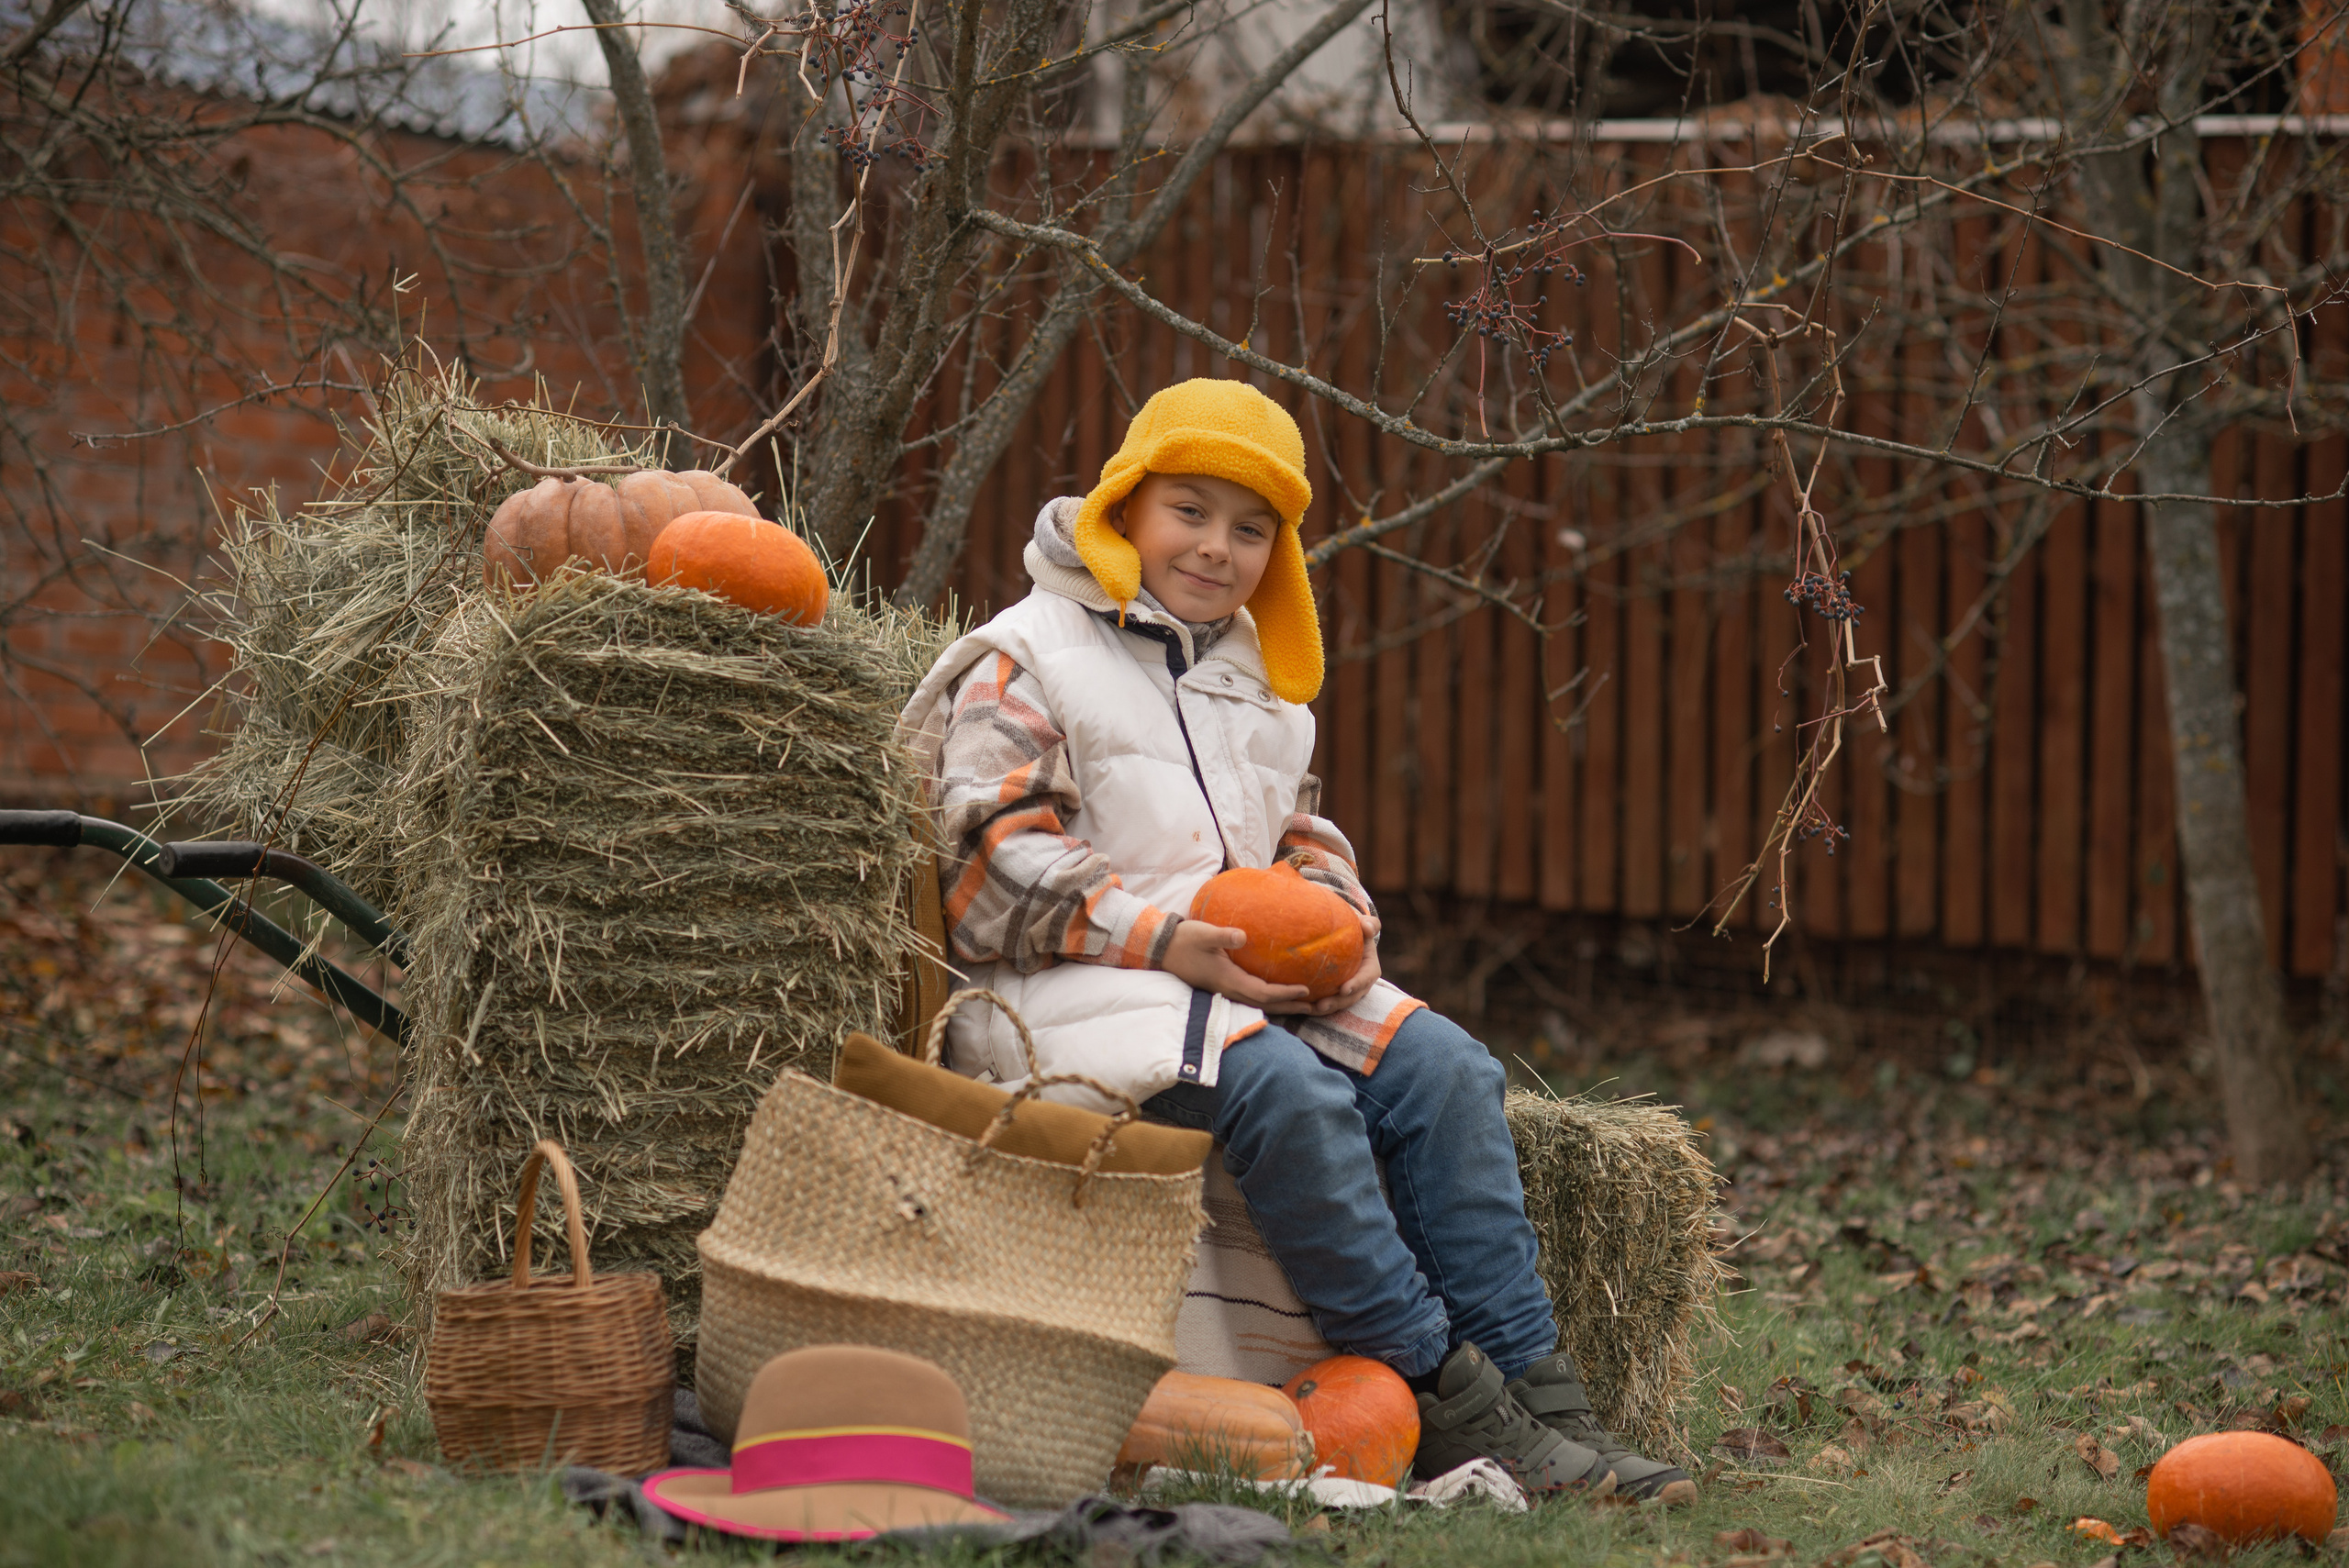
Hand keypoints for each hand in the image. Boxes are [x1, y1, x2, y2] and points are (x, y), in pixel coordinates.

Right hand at [1162, 921, 1312, 1010]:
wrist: (1162, 950)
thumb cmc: (1184, 940)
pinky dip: (1269, 999)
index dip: (1284, 993)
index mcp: (1228, 979)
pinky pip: (1251, 996)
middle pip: (1265, 1004)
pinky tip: (1278, 993)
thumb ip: (1223, 935)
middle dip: (1290, 1006)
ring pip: (1259, 1003)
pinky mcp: (1223, 985)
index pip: (1262, 992)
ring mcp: (1225, 990)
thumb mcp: (1203, 933)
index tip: (1306, 989)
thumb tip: (1242, 936)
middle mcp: (1228, 989)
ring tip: (1304, 1005)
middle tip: (1316, 1007)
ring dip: (1282, 1005)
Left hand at [1303, 909, 1380, 1016]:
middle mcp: (1360, 984)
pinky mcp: (1335, 994)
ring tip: (1309, 1010)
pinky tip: (1299, 1006)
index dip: (1356, 985)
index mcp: (1370, 969)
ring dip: (1324, 1009)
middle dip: (1336, 1003)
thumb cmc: (1357, 930)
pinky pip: (1326, 1002)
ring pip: (1337, 1004)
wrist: (1349, 939)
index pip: (1366, 979)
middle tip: (1321, 1005)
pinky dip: (1314, 1006)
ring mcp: (1348, 992)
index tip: (1344, 989)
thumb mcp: (1365, 926)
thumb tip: (1368, 927)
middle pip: (1350, 998)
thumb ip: (1370, 925)